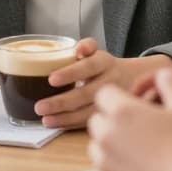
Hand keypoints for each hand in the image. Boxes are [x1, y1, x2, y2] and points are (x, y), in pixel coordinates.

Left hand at [33, 39, 158, 128]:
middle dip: (61, 102)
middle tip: (39, 107)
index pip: (88, 66)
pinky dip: (70, 124)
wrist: (132, 80)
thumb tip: (79, 47)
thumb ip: (87, 46)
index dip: (70, 73)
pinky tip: (55, 124)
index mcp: (105, 62)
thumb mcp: (97, 51)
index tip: (51, 79)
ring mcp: (110, 102)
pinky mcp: (107, 115)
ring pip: (87, 112)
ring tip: (45, 119)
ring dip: (64, 118)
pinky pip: (88, 122)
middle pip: (86, 94)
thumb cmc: (103, 66)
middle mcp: (110, 82)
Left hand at [88, 71, 171, 170]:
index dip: (119, 97)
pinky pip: (103, 170)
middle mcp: (106, 134)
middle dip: (112, 120)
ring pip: (97, 145)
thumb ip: (170, 84)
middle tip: (138, 129)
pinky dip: (114, 168)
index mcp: (121, 111)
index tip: (134, 106)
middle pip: (98, 119)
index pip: (104, 93)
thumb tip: (163, 74)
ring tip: (137, 150)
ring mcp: (103, 162)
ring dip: (110, 144)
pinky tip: (137, 170)